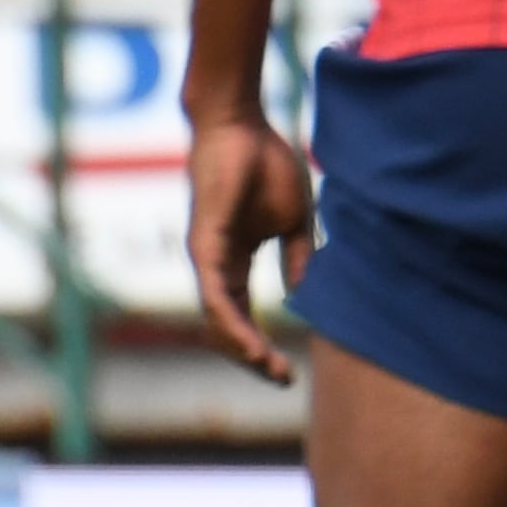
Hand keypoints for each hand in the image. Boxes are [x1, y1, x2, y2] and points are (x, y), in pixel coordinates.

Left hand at [185, 112, 313, 381]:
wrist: (242, 128)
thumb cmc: (265, 165)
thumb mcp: (295, 222)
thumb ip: (297, 259)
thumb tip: (301, 297)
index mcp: (235, 262)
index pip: (242, 316)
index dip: (263, 345)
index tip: (289, 371)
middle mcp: (215, 267)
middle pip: (226, 328)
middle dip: (252, 358)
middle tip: (281, 378)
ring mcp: (207, 259)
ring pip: (217, 321)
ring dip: (242, 350)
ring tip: (269, 369)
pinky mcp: (204, 247)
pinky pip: (215, 297)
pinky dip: (231, 325)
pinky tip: (250, 345)